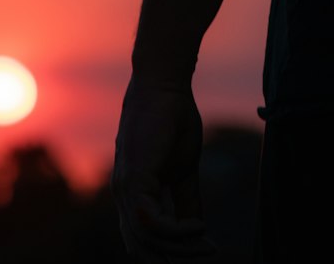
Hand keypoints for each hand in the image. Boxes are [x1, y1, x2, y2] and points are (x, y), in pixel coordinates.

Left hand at [112, 76, 216, 260]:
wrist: (164, 87)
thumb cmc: (173, 122)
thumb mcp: (184, 169)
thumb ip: (187, 201)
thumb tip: (197, 230)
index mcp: (133, 195)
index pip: (145, 239)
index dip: (173, 252)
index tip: (206, 253)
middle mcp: (124, 197)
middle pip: (144, 247)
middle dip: (176, 259)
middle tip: (208, 258)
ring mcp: (126, 189)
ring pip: (146, 240)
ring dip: (179, 248)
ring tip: (206, 246)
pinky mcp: (135, 178)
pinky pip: (150, 221)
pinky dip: (175, 230)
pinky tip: (198, 227)